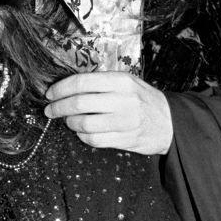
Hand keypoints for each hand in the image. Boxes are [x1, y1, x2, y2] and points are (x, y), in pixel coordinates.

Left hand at [44, 72, 173, 155]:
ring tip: (68, 120)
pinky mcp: (125, 139)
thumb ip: (101, 83)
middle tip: (50, 110)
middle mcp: (123, 100)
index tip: (50, 94)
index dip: (60, 89)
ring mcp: (125, 121)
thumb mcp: (127, 82)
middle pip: (79, 103)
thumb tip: (66, 87)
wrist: (170, 122)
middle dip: (58, 108)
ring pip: (83, 124)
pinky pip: (93, 139)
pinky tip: (82, 132)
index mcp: (121, 81)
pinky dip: (82, 136)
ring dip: (70, 123)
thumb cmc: (141, 100)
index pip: (82, 82)